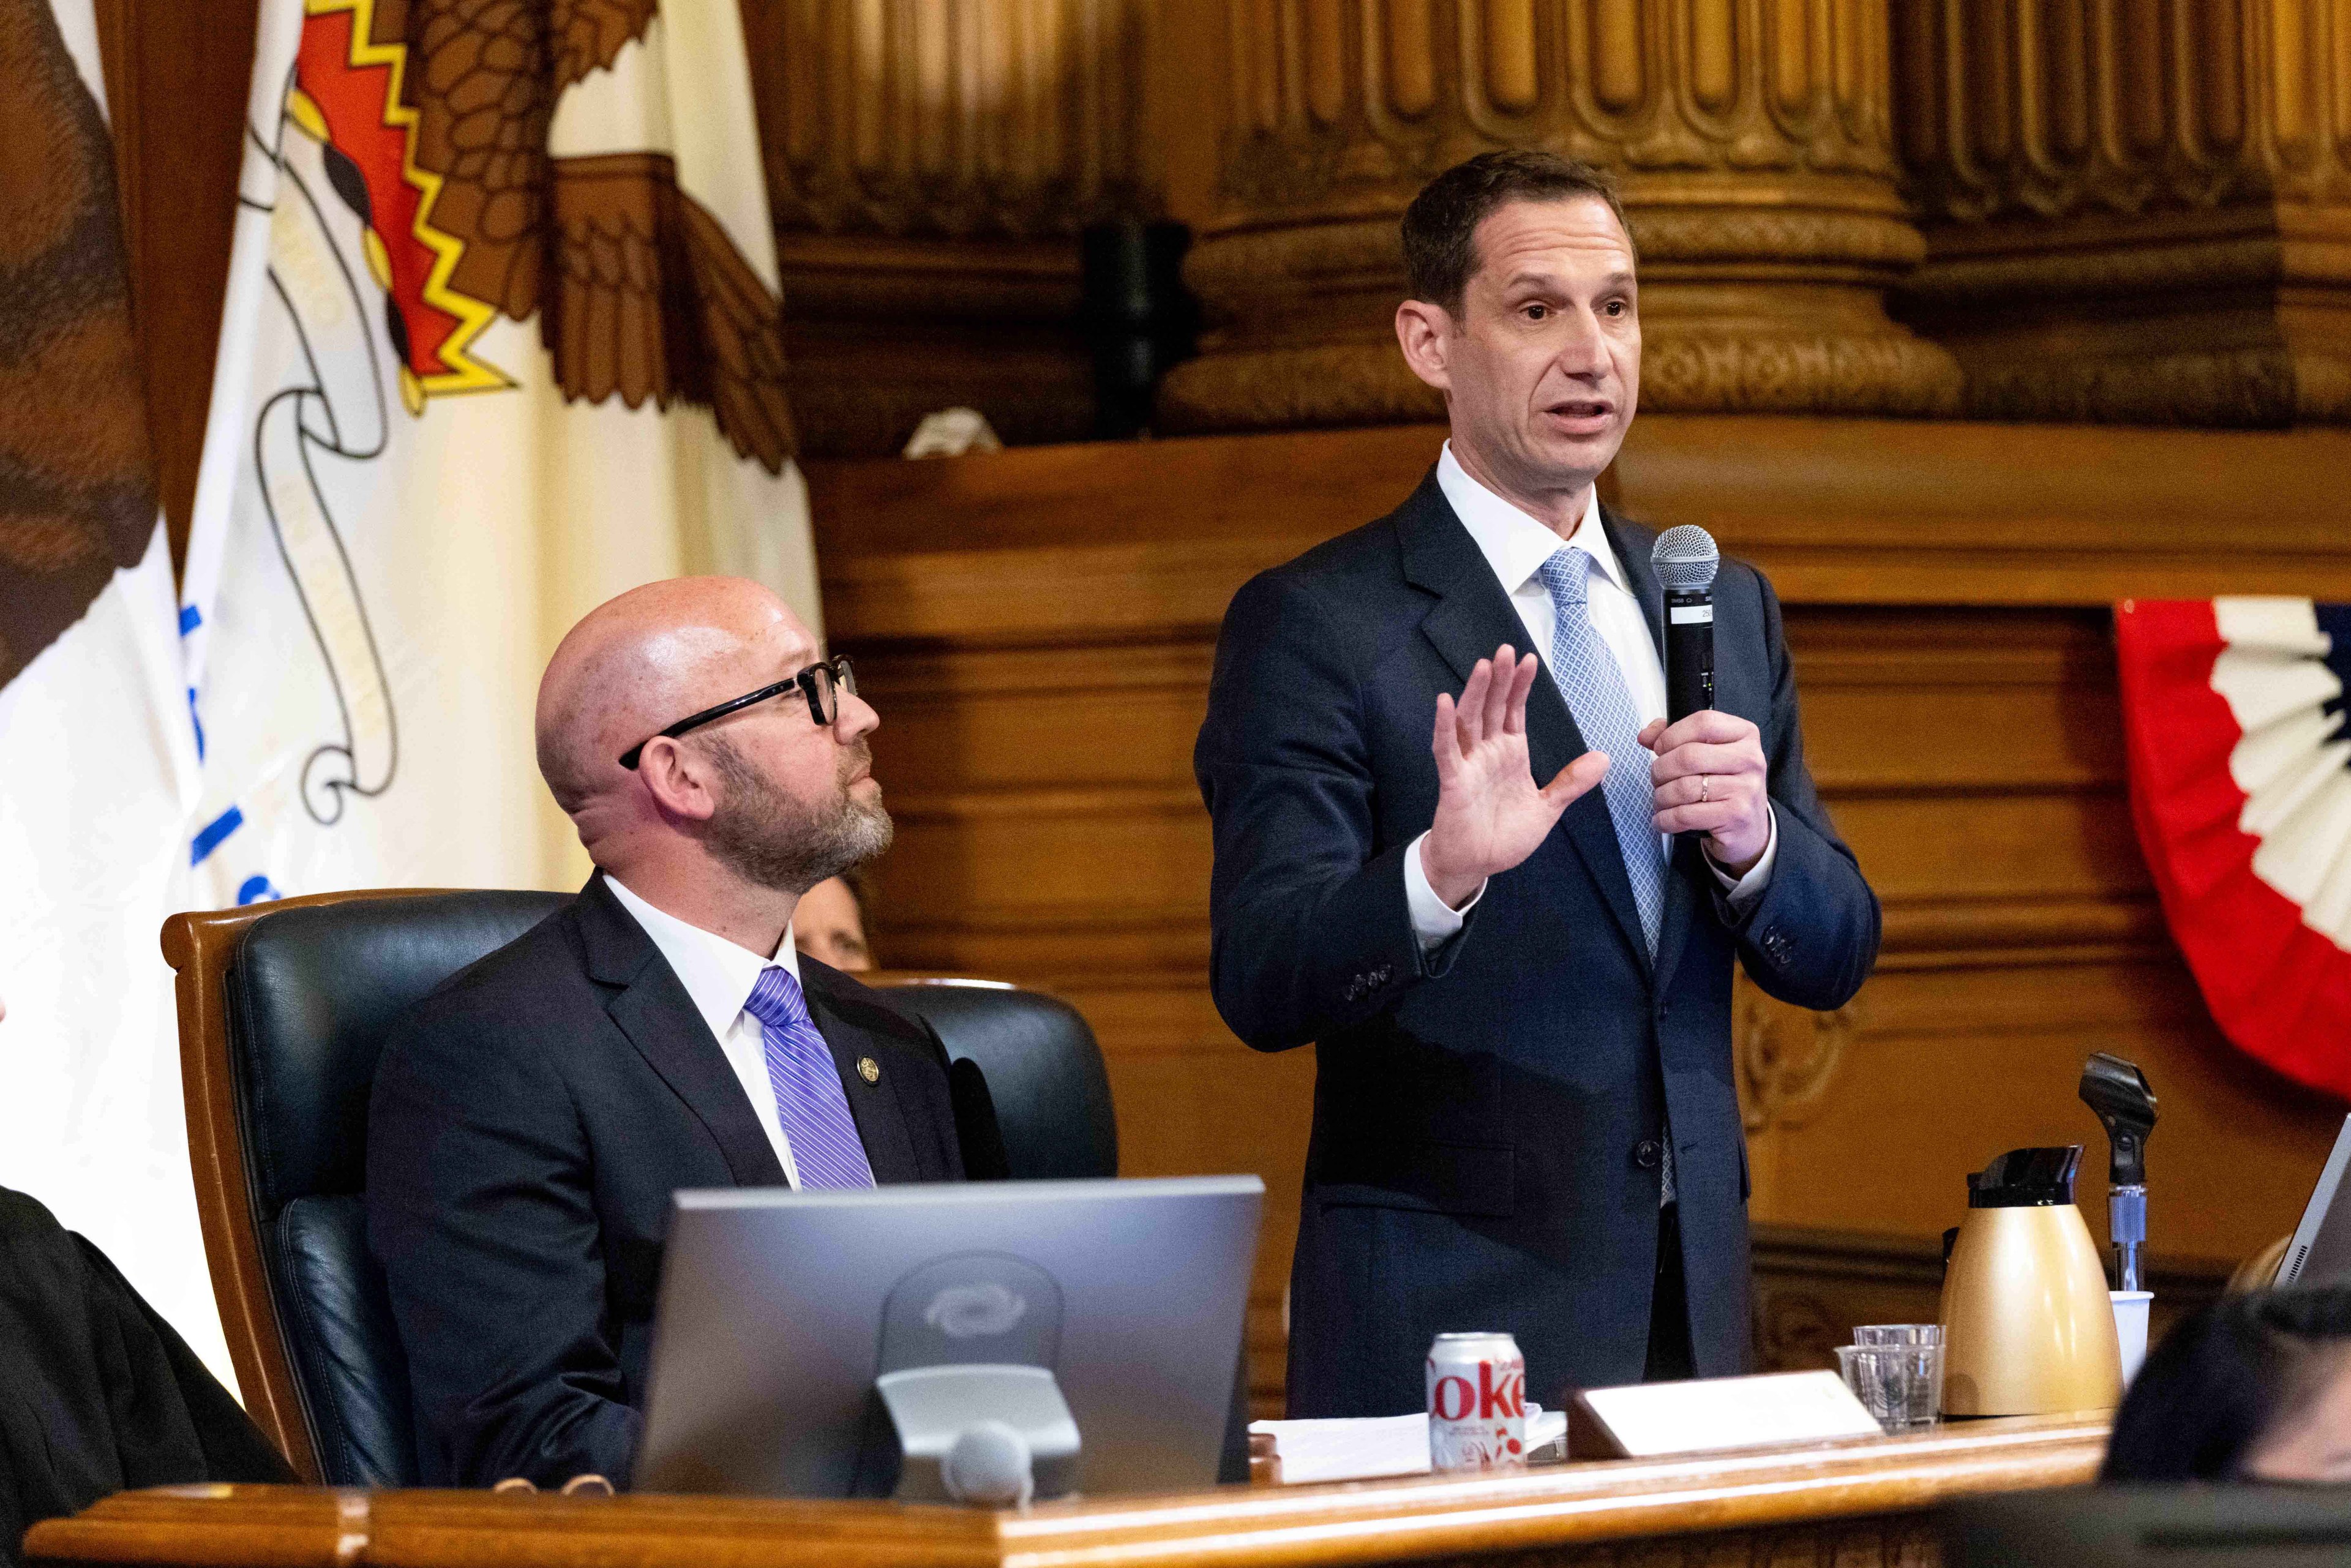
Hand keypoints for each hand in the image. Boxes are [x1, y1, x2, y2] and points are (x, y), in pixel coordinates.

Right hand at [1422, 648, 1609, 907]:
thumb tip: (1604, 758)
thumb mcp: (1547, 808)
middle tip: (1505, 649)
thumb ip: (1571, 782)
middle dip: (1499, 678)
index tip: (1529, 660)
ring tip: (1483, 665)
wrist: (1477, 864)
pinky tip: (1445, 702)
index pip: (1514, 711)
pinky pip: (1446, 750)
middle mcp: (1488, 752)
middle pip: (1491, 707)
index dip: (1520, 686)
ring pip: (1469, 720)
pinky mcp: (1453, 781)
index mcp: (1510, 753)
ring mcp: (1469, 764)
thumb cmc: (1504, 835)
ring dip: (1474, 692)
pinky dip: (1444, 727)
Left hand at [1640, 711, 1768, 873]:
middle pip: (1688, 756)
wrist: (1749, 828)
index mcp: (1745, 734)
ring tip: (1660, 801)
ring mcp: (1745, 788)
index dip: (1672, 735)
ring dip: (1661, 796)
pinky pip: (1685, 814)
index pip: (1703, 723)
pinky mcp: (1736, 816)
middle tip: (1657, 779)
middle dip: (1660, 770)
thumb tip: (1645, 736)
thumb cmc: (1723, 785)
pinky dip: (1665, 819)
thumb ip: (1676, 736)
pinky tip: (1662, 820)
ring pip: (1684, 787)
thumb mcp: (1708, 753)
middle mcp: (1750, 758)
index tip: (1660, 749)